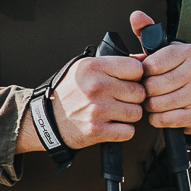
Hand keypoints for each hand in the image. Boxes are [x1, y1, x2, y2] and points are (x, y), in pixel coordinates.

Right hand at [17, 52, 144, 152]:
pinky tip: (112, 125)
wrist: (46, 119)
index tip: (129, 81)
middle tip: (121, 99)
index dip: (136, 76)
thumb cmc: (68, 92)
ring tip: (115, 112)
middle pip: (140, 92)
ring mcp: (97, 110)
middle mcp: (97, 87)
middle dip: (134, 97)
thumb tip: (144, 59)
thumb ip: (114, 63)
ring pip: (137, 113)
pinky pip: (128, 131)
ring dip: (129, 114)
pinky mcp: (97, 131)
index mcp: (94, 67)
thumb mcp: (84, 68)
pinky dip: (123, 131)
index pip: (137, 68)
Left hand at [128, 10, 190, 133]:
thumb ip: (147, 32)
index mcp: (188, 51)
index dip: (143, 73)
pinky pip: (164, 119)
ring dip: (150, 106)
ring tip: (155, 100)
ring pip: (157, 104)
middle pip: (153, 86)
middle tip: (149, 90)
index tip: (147, 74)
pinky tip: (162, 112)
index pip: (151, 65)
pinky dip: (157, 118)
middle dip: (145, 91)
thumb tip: (136, 15)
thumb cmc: (175, 72)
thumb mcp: (163, 51)